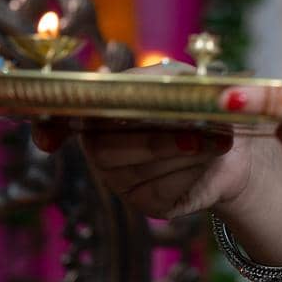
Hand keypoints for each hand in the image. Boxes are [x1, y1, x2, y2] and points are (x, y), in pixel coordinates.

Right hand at [32, 62, 277, 219]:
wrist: (233, 144)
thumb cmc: (196, 105)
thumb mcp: (179, 80)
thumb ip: (156, 78)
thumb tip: (148, 83)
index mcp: (103, 113)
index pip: (61, 122)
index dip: (50, 130)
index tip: (47, 141)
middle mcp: (102, 148)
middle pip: (109, 151)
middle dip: (156, 143)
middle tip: (194, 137)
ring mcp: (121, 180)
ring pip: (141, 172)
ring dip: (185, 156)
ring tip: (217, 141)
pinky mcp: (146, 203)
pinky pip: (162, 192)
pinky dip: (193, 174)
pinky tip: (209, 161)